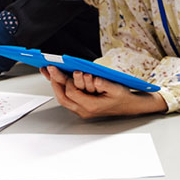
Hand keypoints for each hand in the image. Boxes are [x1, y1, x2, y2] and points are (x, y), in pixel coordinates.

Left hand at [41, 66, 166, 118]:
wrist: (129, 106)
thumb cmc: (123, 97)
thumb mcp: (117, 88)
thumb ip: (105, 85)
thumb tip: (95, 80)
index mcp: (91, 106)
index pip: (72, 93)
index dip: (69, 81)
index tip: (70, 70)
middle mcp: (84, 110)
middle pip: (63, 97)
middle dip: (55, 82)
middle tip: (50, 69)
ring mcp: (81, 109)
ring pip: (63, 98)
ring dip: (55, 85)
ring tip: (49, 72)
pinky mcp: (81, 106)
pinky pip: (67, 98)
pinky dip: (61, 88)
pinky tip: (58, 78)